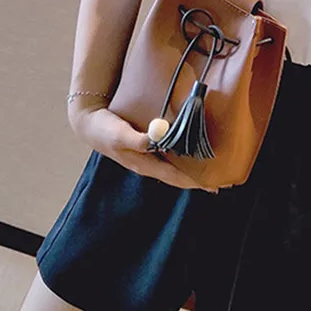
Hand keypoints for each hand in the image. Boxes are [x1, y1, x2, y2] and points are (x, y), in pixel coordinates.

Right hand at [69, 105, 218, 192]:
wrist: (90, 125)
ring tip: (208, 171)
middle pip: (177, 176)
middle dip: (197, 180)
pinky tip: (188, 154)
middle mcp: (147, 164)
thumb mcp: (120, 134)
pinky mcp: (145, 149)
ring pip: (173, 168)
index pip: (175, 176)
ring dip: (190, 171)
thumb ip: (136, 139)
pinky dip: (181, 158)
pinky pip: (167, 157)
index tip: (212, 186)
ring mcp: (146, 159)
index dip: (193, 181)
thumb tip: (153, 142)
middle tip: (219, 183)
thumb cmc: (106, 129)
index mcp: (144, 164)